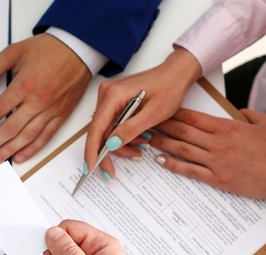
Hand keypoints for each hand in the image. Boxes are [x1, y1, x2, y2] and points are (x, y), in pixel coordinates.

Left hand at [0, 33, 90, 164]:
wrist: (78, 49)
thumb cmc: (50, 49)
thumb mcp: (14, 51)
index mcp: (24, 85)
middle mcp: (37, 101)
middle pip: (9, 129)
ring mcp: (50, 111)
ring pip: (26, 137)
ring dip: (9, 151)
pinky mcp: (61, 115)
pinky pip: (45, 137)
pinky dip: (32, 149)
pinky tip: (20, 156)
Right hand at [85, 47, 201, 177]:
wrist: (176, 74)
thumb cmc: (169, 88)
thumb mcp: (153, 113)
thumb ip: (131, 129)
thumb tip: (111, 145)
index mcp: (113, 95)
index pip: (96, 129)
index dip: (92, 151)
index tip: (90, 168)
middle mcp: (106, 94)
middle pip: (100, 133)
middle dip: (110, 151)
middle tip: (118, 168)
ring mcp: (108, 98)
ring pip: (106, 131)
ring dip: (121, 144)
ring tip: (141, 147)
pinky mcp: (114, 102)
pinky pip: (112, 125)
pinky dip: (123, 136)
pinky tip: (138, 138)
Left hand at [150, 108, 265, 201]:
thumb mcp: (264, 122)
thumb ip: (246, 114)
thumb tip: (236, 111)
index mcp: (227, 127)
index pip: (193, 117)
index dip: (174, 113)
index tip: (160, 109)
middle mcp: (217, 143)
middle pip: (182, 132)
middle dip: (162, 126)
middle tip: (144, 122)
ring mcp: (215, 161)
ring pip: (181, 150)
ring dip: (162, 144)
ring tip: (146, 139)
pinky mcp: (217, 178)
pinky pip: (189, 171)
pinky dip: (173, 165)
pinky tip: (160, 161)